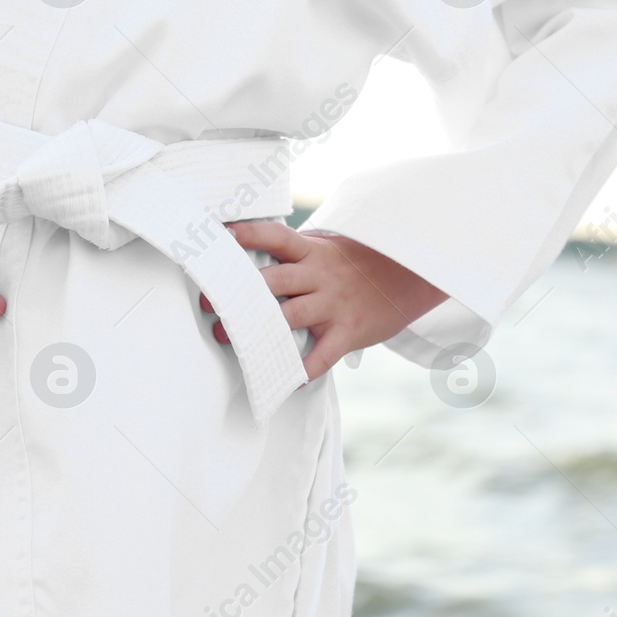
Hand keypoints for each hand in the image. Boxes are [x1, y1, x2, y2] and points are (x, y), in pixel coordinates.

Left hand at [199, 222, 448, 379]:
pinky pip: (322, 355)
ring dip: (258, 330)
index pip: (277, 237)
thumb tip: (244, 250)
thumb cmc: (354, 265)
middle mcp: (320, 275)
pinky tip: (283, 382)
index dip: (250, 235)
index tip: (223, 237)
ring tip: (229, 339)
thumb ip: (293, 253)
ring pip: (291, 316)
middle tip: (210, 302)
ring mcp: (334, 304)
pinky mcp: (348, 331)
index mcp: (313, 251)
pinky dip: (303, 371)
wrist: (407, 277)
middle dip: (240, 292)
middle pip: (275, 280)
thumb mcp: (327, 249)